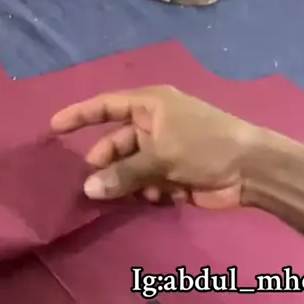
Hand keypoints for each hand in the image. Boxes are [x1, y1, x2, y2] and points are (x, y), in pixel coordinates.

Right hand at [51, 86, 259, 207]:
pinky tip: (159, 198)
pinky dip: (147, 193)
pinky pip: (146, 184)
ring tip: (127, 196)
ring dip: (127, 183)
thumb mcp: (161, 156)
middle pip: (115, 144)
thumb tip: (88, 189)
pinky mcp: (172, 175)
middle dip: (105, 164)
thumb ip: (123, 173)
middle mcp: (153, 125)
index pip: (106, 106)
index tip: (53, 128)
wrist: (251, 169)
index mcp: (150, 105)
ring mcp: (163, 151)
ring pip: (129, 169)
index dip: (79, 115)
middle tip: (89, 185)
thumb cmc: (206, 146)